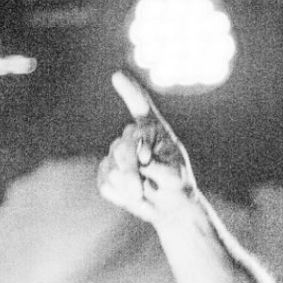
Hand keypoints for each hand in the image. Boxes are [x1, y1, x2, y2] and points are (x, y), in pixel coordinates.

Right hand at [97, 70, 197, 221]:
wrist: (168, 205)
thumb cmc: (177, 185)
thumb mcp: (176, 177)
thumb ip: (159, 168)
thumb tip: (138, 163)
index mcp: (153, 131)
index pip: (140, 107)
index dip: (129, 92)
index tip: (118, 76)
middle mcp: (132, 137)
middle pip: (123, 147)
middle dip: (132, 170)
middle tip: (142, 189)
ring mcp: (115, 153)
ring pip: (113, 168)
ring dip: (130, 186)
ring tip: (144, 192)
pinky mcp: (106, 172)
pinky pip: (107, 184)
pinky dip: (121, 196)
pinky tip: (133, 195)